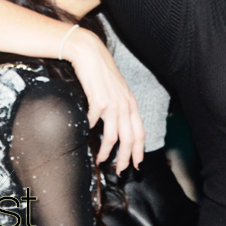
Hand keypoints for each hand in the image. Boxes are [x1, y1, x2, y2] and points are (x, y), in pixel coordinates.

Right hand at [66, 30, 144, 173]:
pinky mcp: (98, 101)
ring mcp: (113, 103)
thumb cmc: (103, 74)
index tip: (137, 164)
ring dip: (107, 152)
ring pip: (113, 136)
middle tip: (120, 171)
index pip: (140, 132)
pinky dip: (88, 131)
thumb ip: (121, 107)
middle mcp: (125, 105)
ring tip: (101, 160)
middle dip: (126, 158)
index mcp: (131, 103)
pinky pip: (93, 123)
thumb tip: (118, 127)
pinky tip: (85, 134)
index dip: (140, 150)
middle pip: (129, 139)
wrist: (91, 54)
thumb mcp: (118, 91)